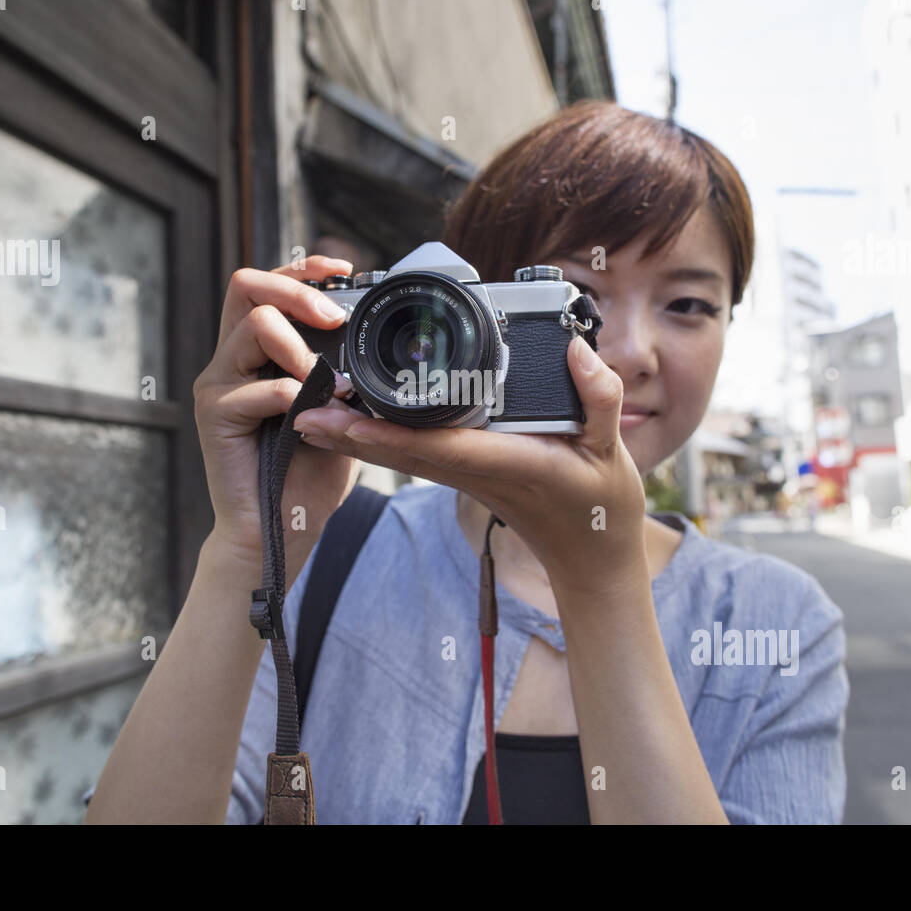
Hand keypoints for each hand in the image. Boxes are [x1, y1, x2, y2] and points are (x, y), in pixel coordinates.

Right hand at [192, 255, 370, 562]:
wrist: (280, 528)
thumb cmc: (308, 471)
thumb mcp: (339, 409)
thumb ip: (343, 371)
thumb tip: (373, 338)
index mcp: (259, 350)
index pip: (269, 284)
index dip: (303, 267)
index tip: (343, 270)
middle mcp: (232, 358)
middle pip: (246, 283)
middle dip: (296, 289)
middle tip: (334, 320)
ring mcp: (218, 383)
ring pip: (252, 325)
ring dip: (300, 347)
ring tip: (326, 381)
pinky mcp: (214, 415)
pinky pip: (258, 387)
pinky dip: (295, 397)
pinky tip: (315, 419)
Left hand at [290, 335, 647, 589]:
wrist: (591, 559)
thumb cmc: (601, 510)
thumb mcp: (611, 451)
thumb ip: (600, 399)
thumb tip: (577, 350)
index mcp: (504, 464)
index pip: (434, 444)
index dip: (385, 432)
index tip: (341, 417)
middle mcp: (475, 471)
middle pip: (400, 448)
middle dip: (348, 430)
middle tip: (299, 405)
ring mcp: (467, 475)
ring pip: (401, 452)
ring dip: (354, 434)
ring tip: (308, 408)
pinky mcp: (467, 473)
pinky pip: (416, 453)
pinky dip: (381, 436)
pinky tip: (354, 419)